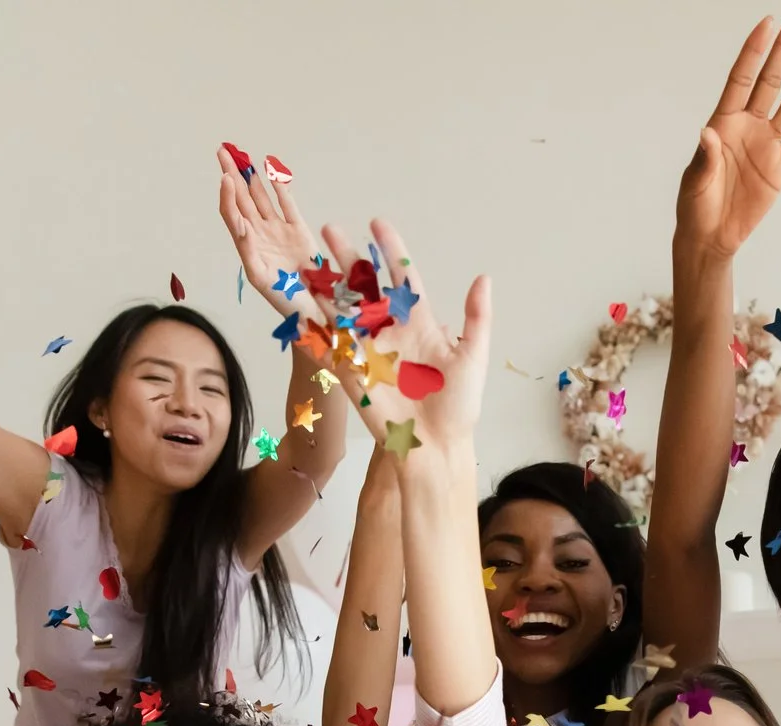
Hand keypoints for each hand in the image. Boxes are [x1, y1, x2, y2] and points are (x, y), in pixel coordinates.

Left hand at [217, 147, 324, 318]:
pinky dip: (279, 187)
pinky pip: (287, 204)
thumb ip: (249, 250)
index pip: (232, 213)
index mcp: (247, 246)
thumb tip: (240, 225)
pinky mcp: (299, 230)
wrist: (313, 309)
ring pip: (261, 197)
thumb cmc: (285, 300)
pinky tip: (271, 170)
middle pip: (241, 198)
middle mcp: (260, 234)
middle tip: (222, 151)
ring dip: (251, 177)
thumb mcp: (261, 277)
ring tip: (241, 156)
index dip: (227, 194)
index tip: (226, 177)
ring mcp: (279, 231)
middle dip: (232, 174)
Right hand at [317, 218, 490, 455]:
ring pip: (341, 308)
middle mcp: (389, 331)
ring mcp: (367, 350)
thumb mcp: (472, 356)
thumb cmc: (457, 406)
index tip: (377, 224)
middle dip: (347, 258)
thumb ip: (477, 317)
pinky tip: (296, 301)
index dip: (390, 251)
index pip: (401, 277)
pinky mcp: (350, 371)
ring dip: (325, 283)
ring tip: (307, 257)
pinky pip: (328, 343)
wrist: (435, 446)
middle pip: (363, 286)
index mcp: (418, 323)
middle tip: (329, 230)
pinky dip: (312, 323)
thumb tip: (484, 278)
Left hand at [679, 10, 780, 258]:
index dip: (755, 51)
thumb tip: (707, 134)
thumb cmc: (695, 206)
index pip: (742, 78)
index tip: (768, 23)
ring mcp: (766, 146)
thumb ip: (705, 156)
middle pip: (771, 82)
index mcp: (724, 123)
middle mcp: (748, 127)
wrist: (711, 237)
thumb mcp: (695, 181)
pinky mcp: (780, 168)